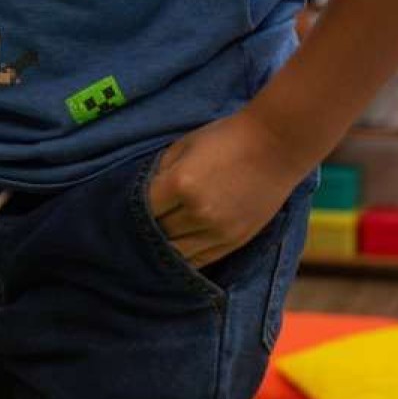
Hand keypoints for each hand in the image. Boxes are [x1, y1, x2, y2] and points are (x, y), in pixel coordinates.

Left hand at [146, 110, 309, 268]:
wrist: (277, 145)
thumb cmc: (226, 138)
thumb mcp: (183, 146)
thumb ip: (158, 172)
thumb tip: (138, 194)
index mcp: (181, 184)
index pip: (142, 210)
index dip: (130, 211)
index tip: (120, 212)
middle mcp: (198, 212)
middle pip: (157, 234)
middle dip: (143, 232)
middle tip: (131, 232)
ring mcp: (219, 230)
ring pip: (176, 253)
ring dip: (161, 250)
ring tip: (151, 245)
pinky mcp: (235, 241)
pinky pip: (200, 260)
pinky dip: (183, 259)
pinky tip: (173, 254)